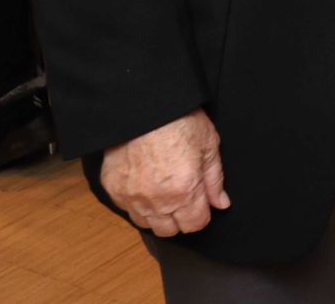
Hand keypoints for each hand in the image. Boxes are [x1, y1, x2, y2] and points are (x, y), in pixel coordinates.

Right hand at [101, 109, 231, 236]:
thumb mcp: (208, 145)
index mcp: (184, 190)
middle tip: (184, 197)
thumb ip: (215, 180)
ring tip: (164, 193)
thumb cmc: (180, 120)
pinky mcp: (113, 188)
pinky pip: (127, 210)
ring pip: (147, 224)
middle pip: (170, 230)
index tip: (202, 203)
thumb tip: (221, 204)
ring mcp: (131, 196)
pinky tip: (146, 187)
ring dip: (158, 215)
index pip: (195, 224)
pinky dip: (138, 204)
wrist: (144, 104)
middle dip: (181, 218)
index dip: (202, 215)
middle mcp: (156, 200)